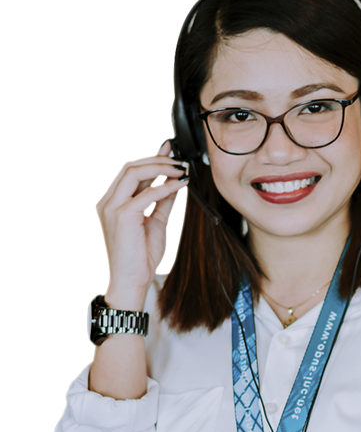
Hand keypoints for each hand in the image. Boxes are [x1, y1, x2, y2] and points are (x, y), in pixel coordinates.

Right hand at [95, 141, 188, 309]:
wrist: (132, 280)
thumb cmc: (140, 257)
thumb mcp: (154, 223)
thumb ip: (161, 202)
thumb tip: (173, 183)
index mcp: (112, 203)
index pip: (130, 172)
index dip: (151, 159)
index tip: (169, 151)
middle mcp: (108, 203)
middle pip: (131, 167)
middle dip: (157, 160)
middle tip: (178, 160)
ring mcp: (112, 208)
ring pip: (134, 173)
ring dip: (160, 168)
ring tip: (180, 169)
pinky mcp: (122, 215)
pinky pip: (147, 193)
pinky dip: (165, 186)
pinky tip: (179, 184)